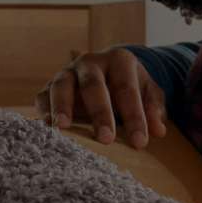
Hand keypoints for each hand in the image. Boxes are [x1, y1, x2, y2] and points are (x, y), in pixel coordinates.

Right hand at [38, 48, 169, 146]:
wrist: (105, 72)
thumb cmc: (128, 86)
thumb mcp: (148, 93)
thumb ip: (154, 110)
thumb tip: (158, 131)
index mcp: (119, 60)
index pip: (127, 89)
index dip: (135, 117)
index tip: (140, 142)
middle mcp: (91, 62)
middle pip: (93, 86)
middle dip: (100, 113)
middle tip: (105, 139)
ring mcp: (67, 72)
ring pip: (62, 86)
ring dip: (61, 106)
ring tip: (63, 127)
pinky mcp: (49, 86)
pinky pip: (43, 96)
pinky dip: (43, 109)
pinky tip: (48, 125)